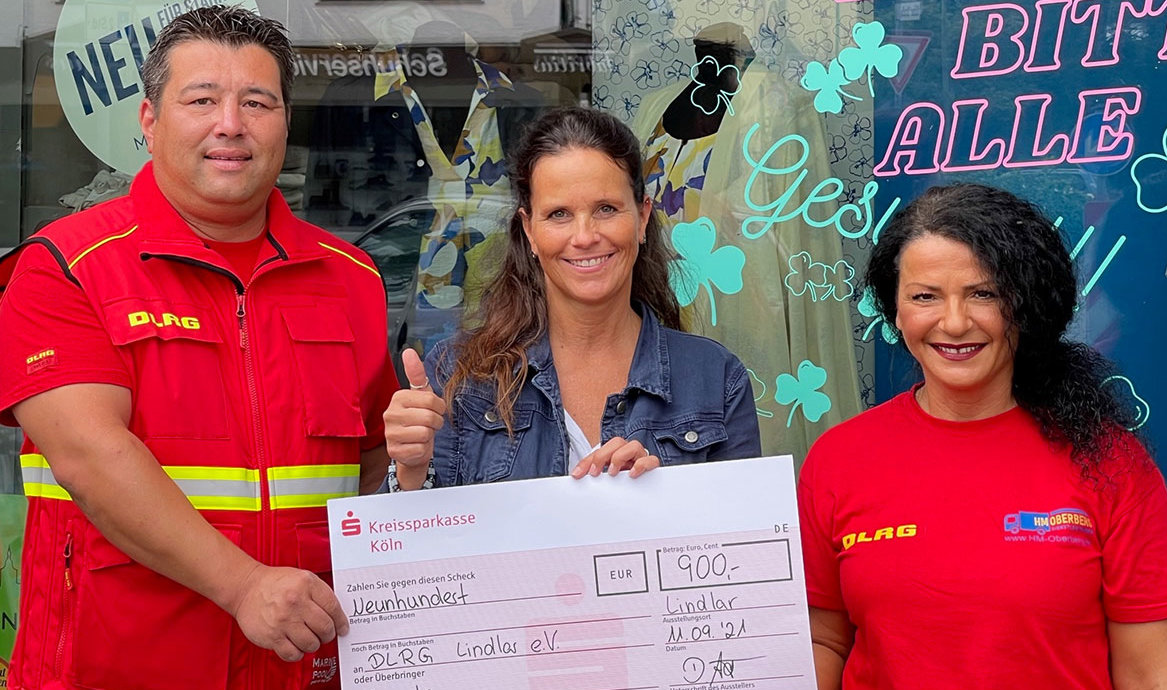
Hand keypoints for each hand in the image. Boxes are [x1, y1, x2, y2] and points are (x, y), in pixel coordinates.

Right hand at [231, 565, 348, 661]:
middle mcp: (295, 602)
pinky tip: (296, 645)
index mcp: (306, 585)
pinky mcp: (272, 636)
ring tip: (309, 638)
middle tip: (325, 634)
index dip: (341, 621)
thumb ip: (320, 593)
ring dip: (313, 644)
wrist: (246, 588)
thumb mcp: (303, 578)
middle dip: (328, 634)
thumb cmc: (275, 583)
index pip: (333, 607)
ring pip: (311, 643)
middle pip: (325, 627)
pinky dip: (298, 653)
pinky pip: (293, 654)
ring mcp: (283, 620)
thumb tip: (337, 614)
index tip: (342, 628)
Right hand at [383, 348, 445, 470]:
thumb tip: (409, 351)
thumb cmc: (418, 420)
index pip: (431, 399)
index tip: (434, 410)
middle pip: (429, 417)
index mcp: (398, 397)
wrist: (411, 449)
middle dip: (436, 422)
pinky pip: (420, 448)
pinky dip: (423, 449)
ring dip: (429, 435)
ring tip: (422, 434)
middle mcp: (390, 414)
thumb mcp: (420, 396)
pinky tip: (416, 446)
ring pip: (425, 433)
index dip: (439, 407)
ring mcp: (390, 433)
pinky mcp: (394, 451)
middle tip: (429, 424)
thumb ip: (417, 374)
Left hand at [571, 437, 659, 478]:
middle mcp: (629, 453)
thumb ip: (593, 476)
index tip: (578, 474)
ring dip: (620, 457)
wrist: (645, 497)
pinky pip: (651, 460)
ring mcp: (641, 458)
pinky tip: (632, 474)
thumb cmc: (623, 484)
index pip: (599, 451)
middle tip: (595, 473)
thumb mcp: (605, 480)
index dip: (587, 461)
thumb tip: (576, 477)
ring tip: (613, 472)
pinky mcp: (652, 467)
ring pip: (634, 446)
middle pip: (617, 442)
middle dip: (602, 456)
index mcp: (616, 454)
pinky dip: (641, 465)